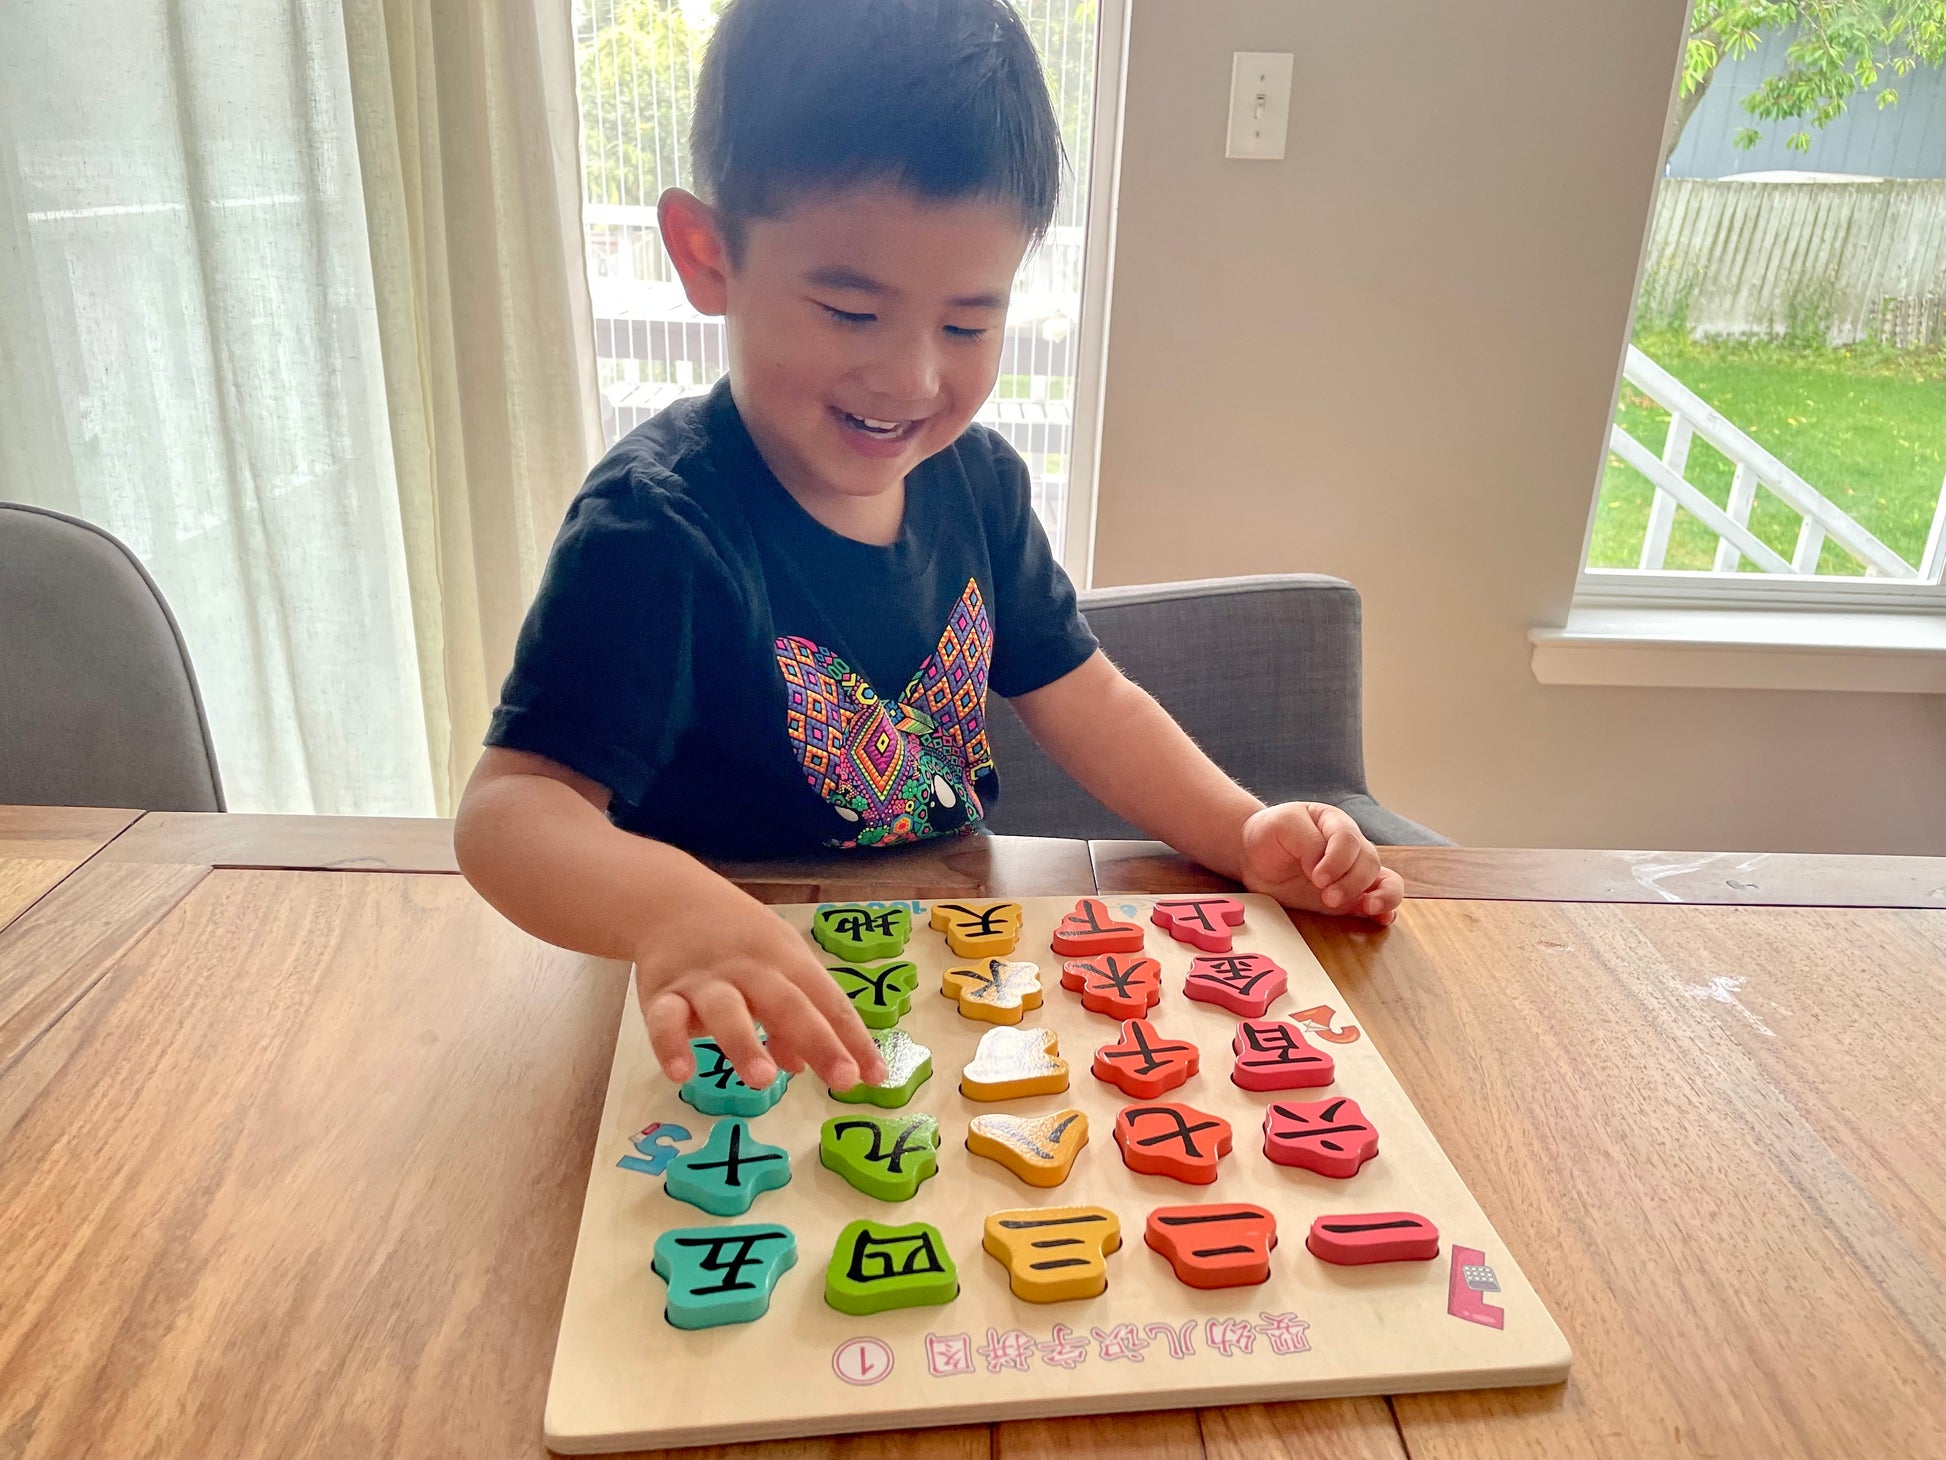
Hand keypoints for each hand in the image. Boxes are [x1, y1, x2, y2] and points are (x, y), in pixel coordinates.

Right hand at [632, 886, 886, 1091]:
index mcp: (787, 961)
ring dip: (745, 1044)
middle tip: (843, 1081)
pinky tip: (681, 1073)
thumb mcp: (775, 968)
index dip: (853, 1038)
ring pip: (727, 1011)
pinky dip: (670, 1045)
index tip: (876, 1075)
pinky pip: (665, 1020)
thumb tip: (802, 1065)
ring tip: (763, 1079)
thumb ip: (790, 1018)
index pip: (828, 1000)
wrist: (672, 901)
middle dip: (819, 1041)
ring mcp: (706, 981)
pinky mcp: (662, 993)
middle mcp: (751, 969)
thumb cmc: (740, 943)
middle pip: (788, 1005)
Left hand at [1238, 802, 1402, 925]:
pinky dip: (1386, 909)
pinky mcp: (1350, 896)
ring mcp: (1352, 872)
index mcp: (1335, 823)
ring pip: (1385, 880)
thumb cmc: (1270, 834)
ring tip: (1368, 908)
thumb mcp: (1283, 827)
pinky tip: (1383, 917)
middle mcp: (1351, 847)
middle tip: (1327, 898)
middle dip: (1351, 883)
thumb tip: (1325, 871)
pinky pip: (1378, 899)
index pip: (1348, 839)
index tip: (1317, 878)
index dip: (1337, 861)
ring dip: (1380, 896)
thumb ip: (1307, 843)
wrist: (1255, 855)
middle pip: (1369, 862)